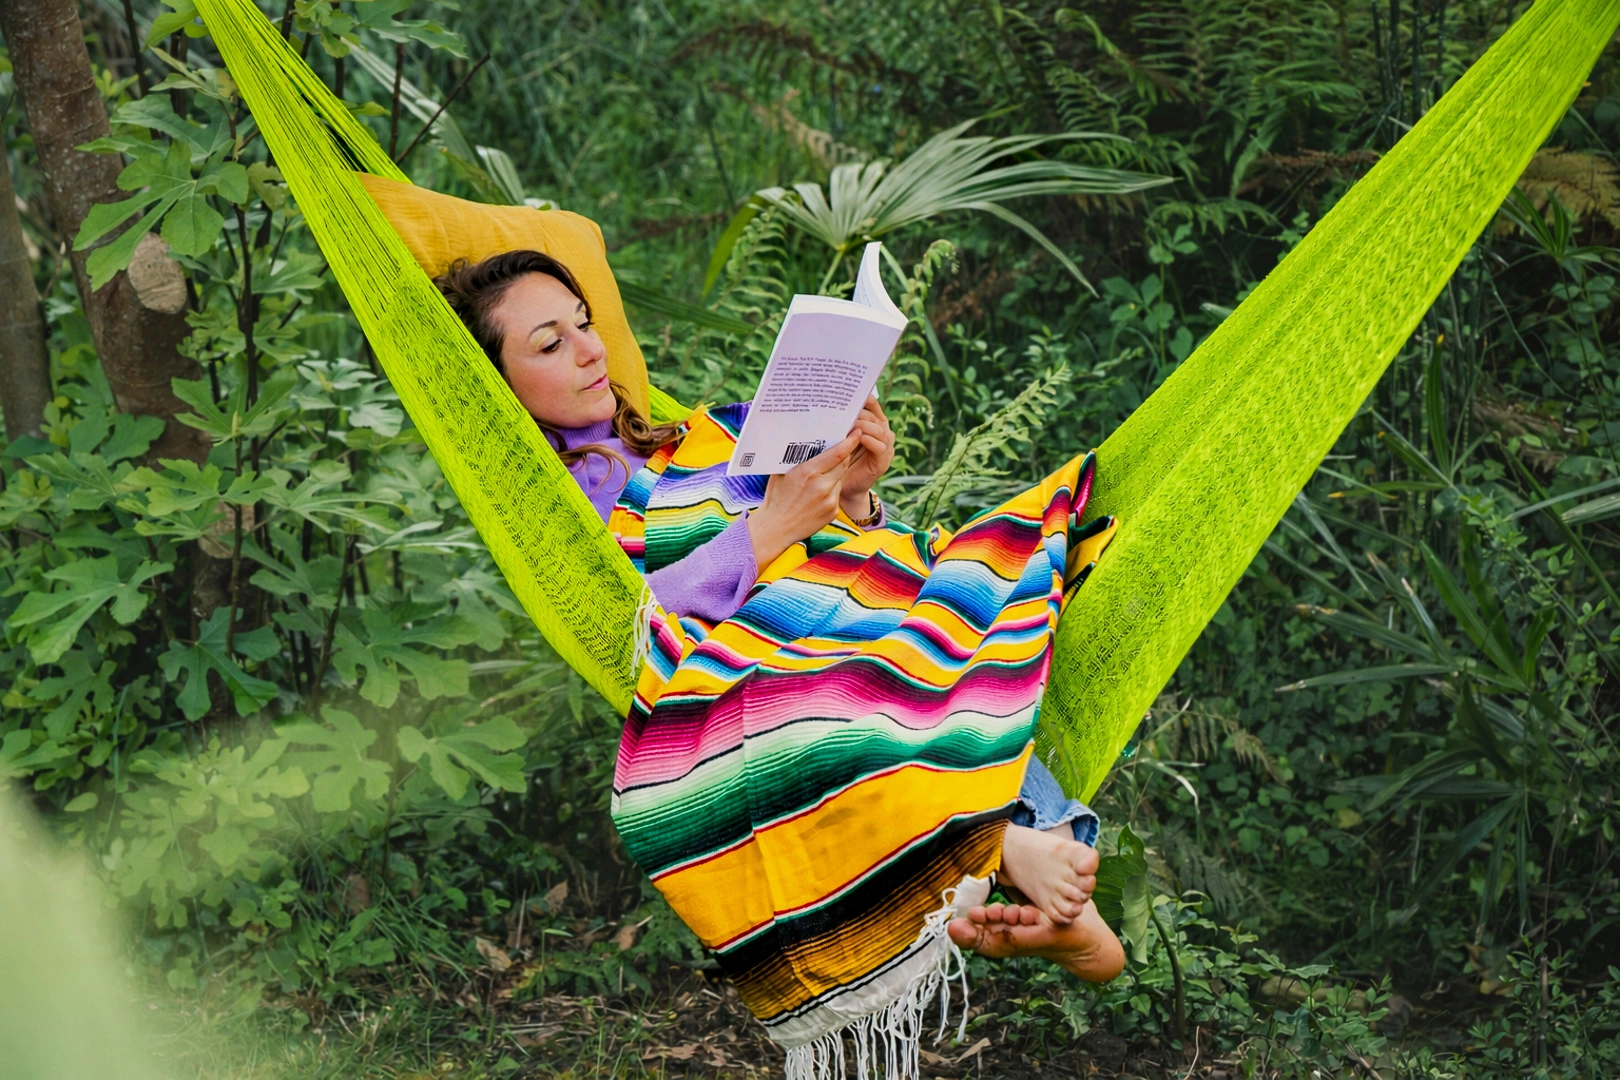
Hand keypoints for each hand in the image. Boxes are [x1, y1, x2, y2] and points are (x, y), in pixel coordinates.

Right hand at [745, 432, 861, 567]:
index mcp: (807, 473)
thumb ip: (796, 458)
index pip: (838, 454)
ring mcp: (829, 500)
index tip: (857, 431)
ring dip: (839, 470)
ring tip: (830, 466)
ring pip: (842, 477)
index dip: (850, 441)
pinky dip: (833, 487)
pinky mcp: (833, 511)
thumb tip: (807, 440)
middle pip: (844, 463)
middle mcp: (822, 486)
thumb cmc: (776, 498)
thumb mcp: (781, 473)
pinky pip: (837, 492)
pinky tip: (822, 488)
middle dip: (847, 452)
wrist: (776, 529)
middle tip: (849, 441)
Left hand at [839, 395, 894, 520]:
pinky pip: (880, 446)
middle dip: (860, 412)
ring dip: (863, 425)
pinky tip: (857, 438)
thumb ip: (839, 423)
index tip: (849, 391)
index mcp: (873, 423)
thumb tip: (825, 402)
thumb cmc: (837, 459)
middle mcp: (882, 432)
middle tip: (844, 409)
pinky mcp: (883, 461)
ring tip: (849, 423)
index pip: (872, 404)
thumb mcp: (838, 437)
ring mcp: (886, 446)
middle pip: (875, 415)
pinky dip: (868, 440)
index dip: (864, 397)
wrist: (841, 488)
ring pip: (878, 429)